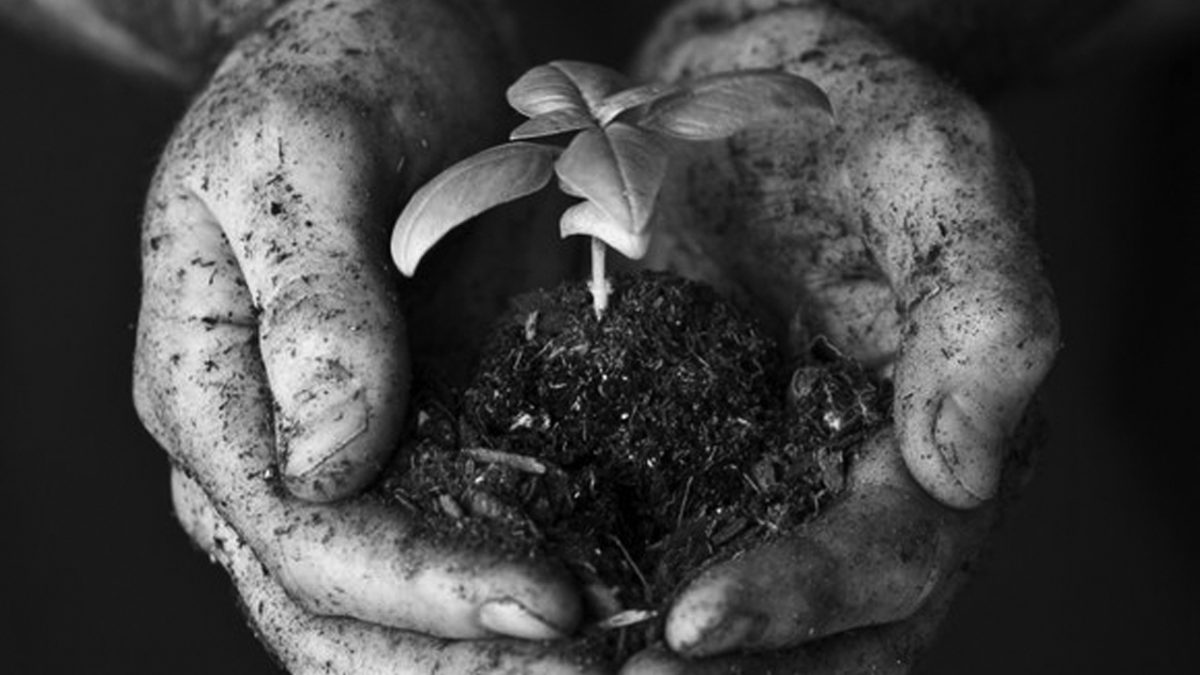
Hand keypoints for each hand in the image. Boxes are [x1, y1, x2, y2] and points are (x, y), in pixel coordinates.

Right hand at [132, 0, 588, 669]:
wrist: (386, 40)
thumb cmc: (332, 69)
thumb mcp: (306, 151)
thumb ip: (311, 304)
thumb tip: (329, 466)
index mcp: (209, 391)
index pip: (306, 543)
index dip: (426, 593)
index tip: (554, 603)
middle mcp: (264, 448)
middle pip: (338, 612)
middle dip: (460, 660)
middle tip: (596, 671)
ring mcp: (340, 449)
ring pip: (392, 603)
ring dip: (488, 650)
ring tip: (610, 657)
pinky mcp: (416, 429)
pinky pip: (457, 534)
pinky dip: (518, 581)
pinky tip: (605, 587)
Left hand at [623, 0, 1058, 670]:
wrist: (742, 81)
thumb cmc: (852, 110)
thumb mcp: (937, 171)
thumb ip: (983, 307)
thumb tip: (964, 473)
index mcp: (935, 434)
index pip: (892, 561)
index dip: (804, 603)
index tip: (694, 626)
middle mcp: (853, 477)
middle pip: (821, 631)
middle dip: (731, 672)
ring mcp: (761, 467)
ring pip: (731, 604)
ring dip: (657, 653)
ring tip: (558, 667)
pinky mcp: (678, 441)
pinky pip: (647, 533)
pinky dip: (601, 575)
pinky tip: (533, 592)